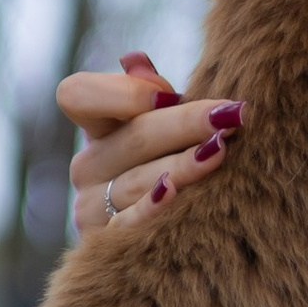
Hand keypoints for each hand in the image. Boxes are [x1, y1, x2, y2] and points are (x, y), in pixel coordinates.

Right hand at [57, 52, 247, 236]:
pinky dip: (151, 207)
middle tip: (230, 116)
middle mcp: (88, 166)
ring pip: (137, 180)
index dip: (118, 92)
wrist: (183, 240)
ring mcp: (92, 208)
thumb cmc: (179, 165)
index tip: (168, 93)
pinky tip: (174, 192)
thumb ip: (152, 95)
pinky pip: (128, 225)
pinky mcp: (105, 246)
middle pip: (133, 137)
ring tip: (220, 151)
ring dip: (183, 164)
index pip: (77, 95)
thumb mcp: (166, 127)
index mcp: (98, 129)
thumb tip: (135, 60)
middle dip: (185, 124)